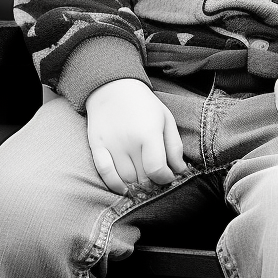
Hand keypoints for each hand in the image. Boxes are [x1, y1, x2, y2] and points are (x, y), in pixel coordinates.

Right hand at [85, 78, 186, 194]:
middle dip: (153, 183)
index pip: (156, 168)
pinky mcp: (97, 147)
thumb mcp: (166, 119)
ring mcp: (111, 145)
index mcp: (149, 132)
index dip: (165, 178)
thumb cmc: (144, 104)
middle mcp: (129, 141)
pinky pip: (105, 173)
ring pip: (125, 178)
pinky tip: (124, 189)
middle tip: (157, 180)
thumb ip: (174, 146)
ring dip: (136, 185)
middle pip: (141, 176)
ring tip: (144, 182)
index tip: (169, 177)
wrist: (113, 88)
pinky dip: (114, 185)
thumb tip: (180, 170)